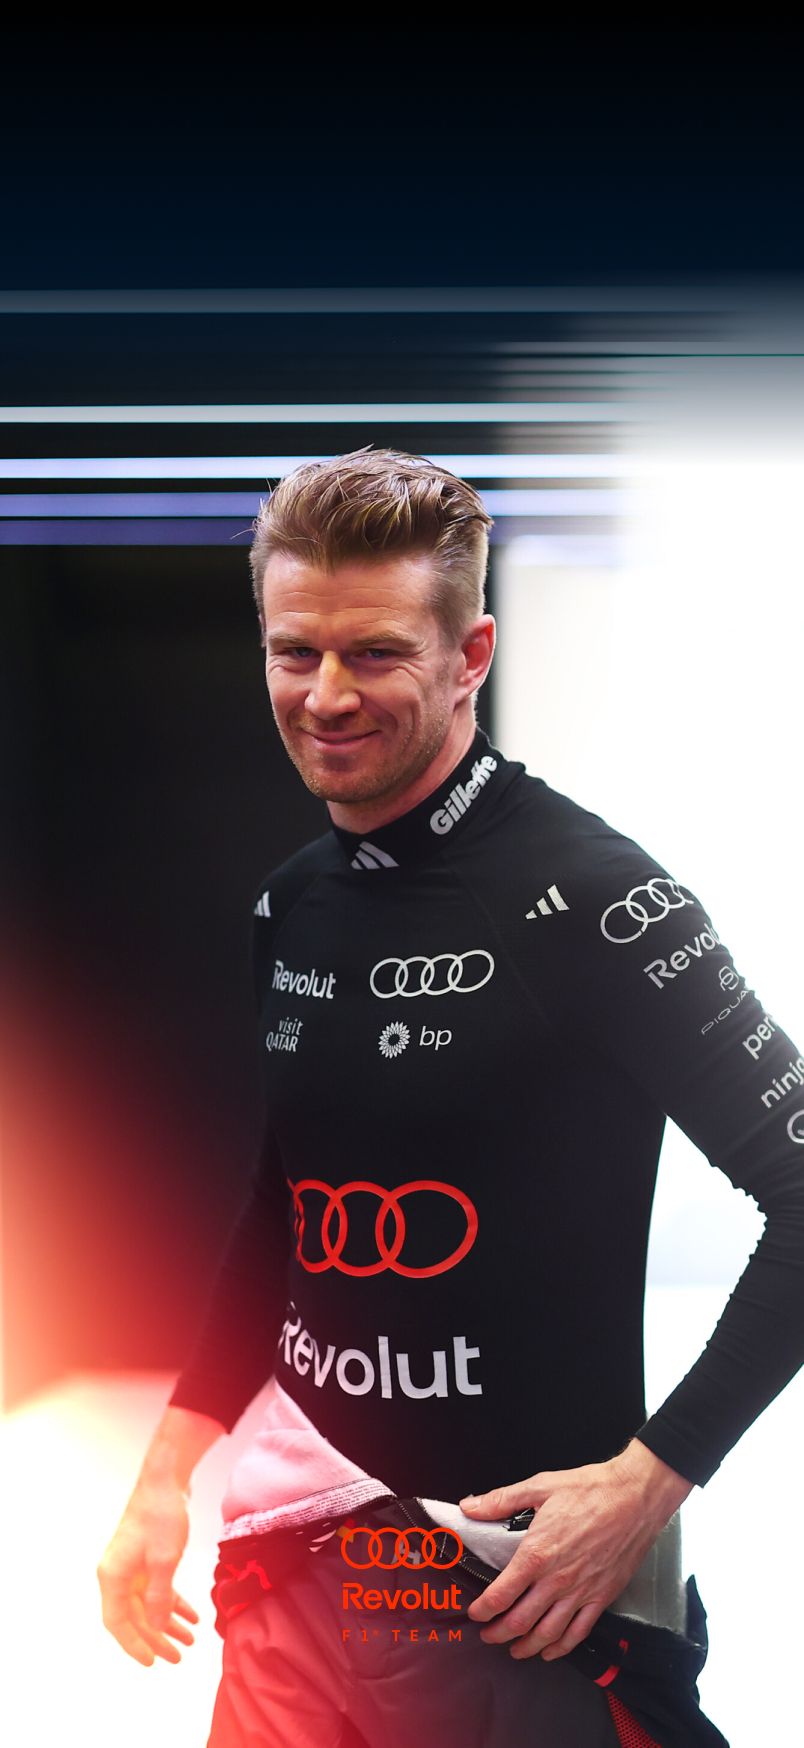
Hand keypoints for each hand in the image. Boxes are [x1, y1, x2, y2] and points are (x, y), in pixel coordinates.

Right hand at [97, 1469, 198, 1666]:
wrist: (166, 1479)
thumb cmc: (161, 1516)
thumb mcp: (163, 1560)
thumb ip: (159, 1597)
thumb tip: (157, 1628)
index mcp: (112, 1576)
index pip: (117, 1623)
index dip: (133, 1645)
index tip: (152, 1663)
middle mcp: (117, 1574)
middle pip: (134, 1617)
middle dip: (157, 1638)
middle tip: (178, 1657)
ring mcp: (131, 1566)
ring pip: (148, 1604)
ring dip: (168, 1623)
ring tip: (190, 1641)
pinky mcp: (146, 1558)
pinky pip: (158, 1588)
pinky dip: (173, 1602)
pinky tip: (192, 1615)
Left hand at [459, 1439, 692, 1662]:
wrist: (635, 1498)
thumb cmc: (592, 1490)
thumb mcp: (540, 1486)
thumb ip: (502, 1500)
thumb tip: (471, 1507)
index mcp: (537, 1553)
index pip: (501, 1594)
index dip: (483, 1609)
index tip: (475, 1612)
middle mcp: (557, 1579)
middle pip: (520, 1621)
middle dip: (498, 1634)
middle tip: (488, 1635)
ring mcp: (581, 1592)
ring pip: (547, 1634)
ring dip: (526, 1647)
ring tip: (514, 1649)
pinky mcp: (601, 1597)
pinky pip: (578, 1633)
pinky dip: (561, 1648)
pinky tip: (550, 1650)